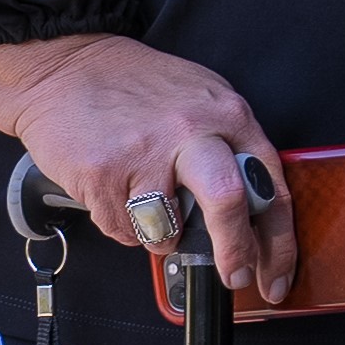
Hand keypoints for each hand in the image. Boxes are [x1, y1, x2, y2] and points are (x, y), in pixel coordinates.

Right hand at [0, 34, 298, 304]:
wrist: (66, 66)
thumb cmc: (137, 87)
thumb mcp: (201, 100)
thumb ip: (228, 147)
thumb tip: (249, 213)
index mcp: (227, 115)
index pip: (269, 186)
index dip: (278, 242)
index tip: (276, 277)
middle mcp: (192, 132)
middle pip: (228, 203)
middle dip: (236, 253)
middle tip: (234, 277)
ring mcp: (144, 155)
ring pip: (166, 230)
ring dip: (160, 236)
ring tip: (147, 204)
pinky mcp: (102, 175)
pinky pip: (122, 229)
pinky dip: (121, 223)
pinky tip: (114, 191)